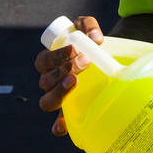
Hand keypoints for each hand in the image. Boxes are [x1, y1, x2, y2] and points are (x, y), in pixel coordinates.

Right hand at [34, 15, 103, 136]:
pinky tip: (62, 127)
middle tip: (85, 62)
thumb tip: (95, 38)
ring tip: (75, 81)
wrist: (109, 65)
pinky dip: (58, 126)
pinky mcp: (71, 114)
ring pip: (47, 101)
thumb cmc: (93, 48)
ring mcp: (59, 99)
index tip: (75, 48)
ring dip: (58, 92)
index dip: (56, 56)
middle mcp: (50, 83)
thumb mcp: (89, 32)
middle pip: (45, 81)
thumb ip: (89, 26)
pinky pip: (59, 124)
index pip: (44, 61)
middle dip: (62, 71)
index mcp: (50, 64)